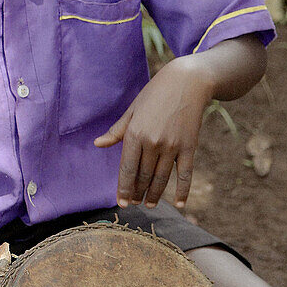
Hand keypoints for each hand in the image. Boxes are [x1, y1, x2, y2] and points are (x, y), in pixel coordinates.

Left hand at [94, 55, 213, 208]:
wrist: (188, 82)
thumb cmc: (156, 94)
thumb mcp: (133, 109)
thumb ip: (117, 131)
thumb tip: (97, 144)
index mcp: (135, 133)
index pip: (126, 169)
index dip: (123, 188)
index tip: (121, 203)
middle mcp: (152, 142)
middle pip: (143, 176)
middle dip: (137, 192)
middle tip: (134, 203)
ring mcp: (172, 146)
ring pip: (161, 178)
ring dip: (155, 194)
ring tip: (149, 204)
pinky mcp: (189, 147)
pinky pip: (185, 174)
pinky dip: (182, 190)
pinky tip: (179, 204)